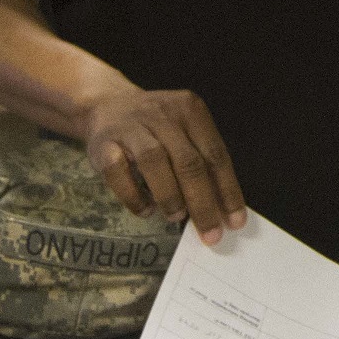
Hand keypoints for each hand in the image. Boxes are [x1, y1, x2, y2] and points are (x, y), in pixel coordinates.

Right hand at [76, 81, 245, 238]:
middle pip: (188, 162)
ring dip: (170, 196)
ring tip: (177, 216)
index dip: (227, 190)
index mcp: (190, 110)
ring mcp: (131, 127)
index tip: (235, 222)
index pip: (215, 154)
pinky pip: (118, 172)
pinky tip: (146, 210)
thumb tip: (223, 211)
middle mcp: (162, 114)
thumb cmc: (156, 128)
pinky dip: (134, 197)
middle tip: (210, 234)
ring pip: (154, 162)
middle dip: (202, 203)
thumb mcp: (184, 133)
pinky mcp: (104, 143)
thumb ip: (202, 163)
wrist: (108, 105)